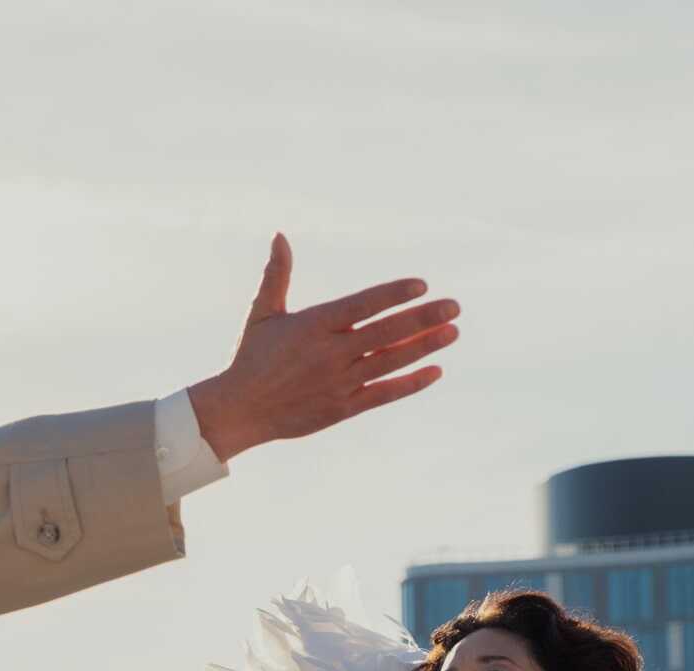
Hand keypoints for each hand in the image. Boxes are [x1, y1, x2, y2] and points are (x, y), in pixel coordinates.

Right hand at [187, 233, 459, 460]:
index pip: (362, 305)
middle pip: (385, 333)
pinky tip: (435, 370)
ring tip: (453, 332)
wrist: (239, 410)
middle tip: (454, 306)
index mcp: (313, 325)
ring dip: (424, 346)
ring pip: (390, 362)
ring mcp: (339, 382)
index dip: (393, 295)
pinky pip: (384, 394)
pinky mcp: (343, 408)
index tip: (422, 285)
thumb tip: (281, 236)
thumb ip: (277, 275)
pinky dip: (410, 383)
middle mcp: (330, 353)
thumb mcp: (262, 313)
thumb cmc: (250, 358)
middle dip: (423, 318)